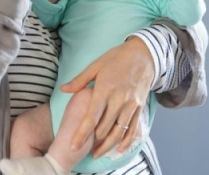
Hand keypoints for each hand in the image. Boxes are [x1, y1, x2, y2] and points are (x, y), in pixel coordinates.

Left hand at [61, 37, 153, 156]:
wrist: (145, 54)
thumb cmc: (117, 58)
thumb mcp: (96, 64)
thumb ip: (80, 80)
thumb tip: (63, 89)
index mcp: (104, 89)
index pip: (91, 117)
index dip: (82, 134)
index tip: (73, 145)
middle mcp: (118, 100)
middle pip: (104, 128)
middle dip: (93, 142)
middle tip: (82, 150)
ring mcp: (130, 105)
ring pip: (118, 132)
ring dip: (107, 146)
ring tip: (97, 154)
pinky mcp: (139, 107)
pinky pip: (133, 129)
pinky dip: (126, 141)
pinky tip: (119, 149)